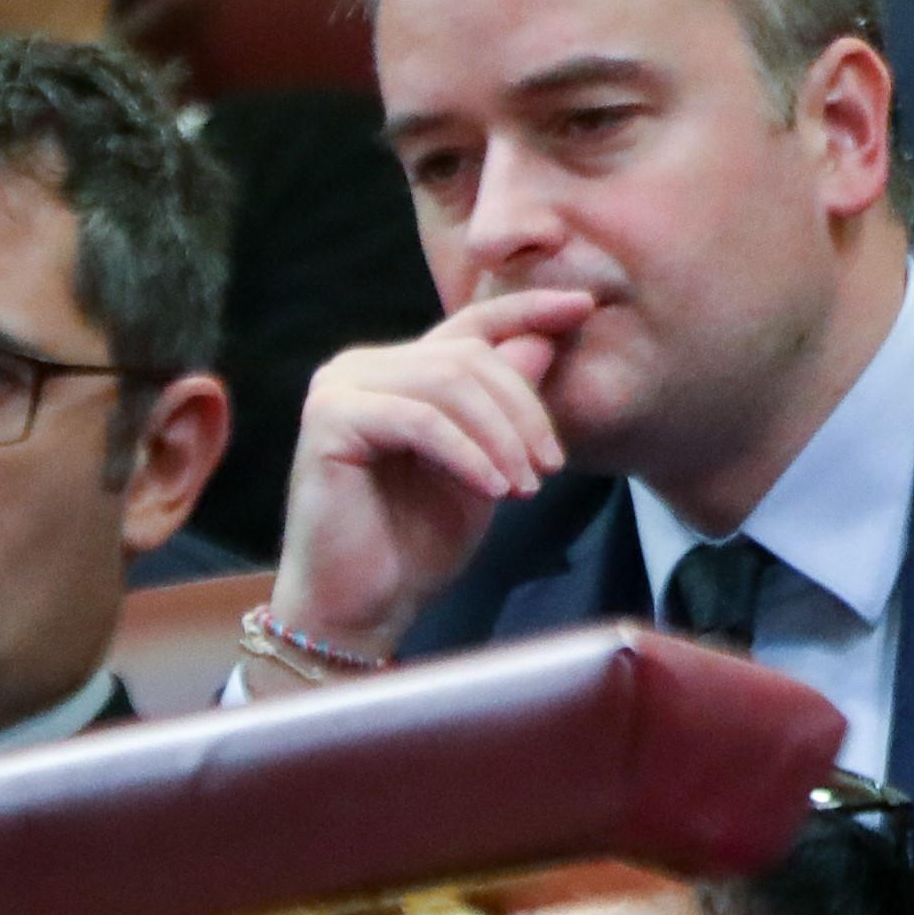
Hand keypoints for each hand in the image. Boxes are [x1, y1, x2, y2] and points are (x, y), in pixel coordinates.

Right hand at [264, 290, 594, 674]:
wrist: (362, 609)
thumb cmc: (416, 545)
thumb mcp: (485, 469)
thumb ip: (504, 408)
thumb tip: (543, 340)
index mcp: (398, 372)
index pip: (470, 326)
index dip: (528, 310)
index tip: (584, 305)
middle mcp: (362, 368)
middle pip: (467, 355)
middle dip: (523, 409)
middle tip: (550, 467)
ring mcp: (339, 389)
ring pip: (448, 383)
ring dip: (501, 436)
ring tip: (525, 487)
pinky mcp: (329, 420)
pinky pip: (419, 420)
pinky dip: (466, 454)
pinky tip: (492, 490)